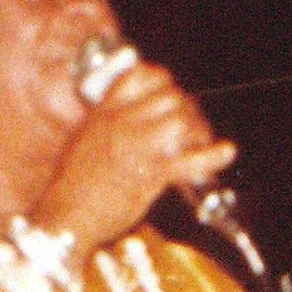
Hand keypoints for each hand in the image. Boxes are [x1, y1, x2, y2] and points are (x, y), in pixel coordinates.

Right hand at [31, 62, 235, 253]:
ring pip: (182, 120)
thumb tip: (130, 126)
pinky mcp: (151, 173)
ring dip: (198, 130)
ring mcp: (138, 145)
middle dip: (188, 108)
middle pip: (170, 96)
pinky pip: (190, 159)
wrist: (65, 216)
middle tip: (192, 127)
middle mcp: (122, 122)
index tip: (169, 94)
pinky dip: (212, 156)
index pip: (142, 75)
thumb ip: (107, 129)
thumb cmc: (70, 188)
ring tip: (201, 143)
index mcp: (104, 112)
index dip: (163, 81)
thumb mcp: (83, 143)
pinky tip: (226, 152)